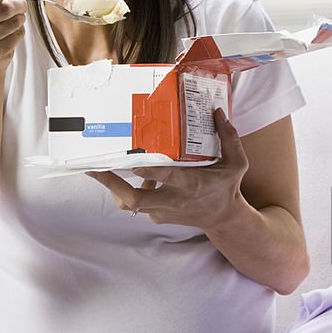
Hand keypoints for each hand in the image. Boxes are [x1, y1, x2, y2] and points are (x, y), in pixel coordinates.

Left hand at [87, 108, 249, 228]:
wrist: (223, 220)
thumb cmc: (227, 188)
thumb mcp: (236, 164)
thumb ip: (229, 138)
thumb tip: (218, 112)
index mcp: (192, 185)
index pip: (168, 178)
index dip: (149, 172)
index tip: (133, 163)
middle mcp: (173, 200)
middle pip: (135, 199)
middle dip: (112, 184)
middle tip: (94, 168)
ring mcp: (162, 211)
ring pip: (130, 203)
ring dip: (113, 187)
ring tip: (98, 168)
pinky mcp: (157, 215)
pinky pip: (136, 204)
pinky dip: (129, 190)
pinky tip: (132, 173)